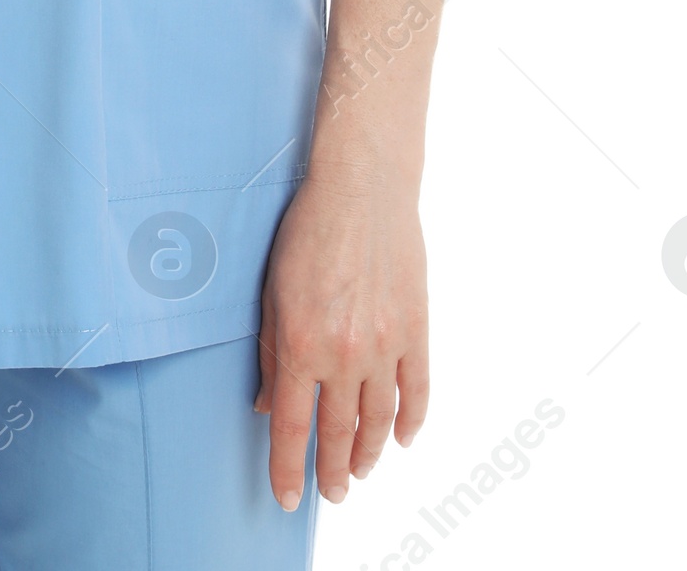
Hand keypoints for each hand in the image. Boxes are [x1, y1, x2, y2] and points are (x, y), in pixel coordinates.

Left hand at [254, 172, 429, 513]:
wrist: (362, 189)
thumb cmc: (307, 232)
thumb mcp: (272, 292)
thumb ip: (271, 354)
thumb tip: (269, 406)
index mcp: (301, 345)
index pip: (293, 428)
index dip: (289, 469)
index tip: (289, 498)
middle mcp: (345, 354)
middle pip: (337, 432)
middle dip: (332, 471)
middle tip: (332, 494)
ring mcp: (386, 346)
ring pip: (379, 421)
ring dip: (369, 453)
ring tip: (361, 472)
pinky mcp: (416, 331)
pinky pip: (417, 391)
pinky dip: (411, 421)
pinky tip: (403, 439)